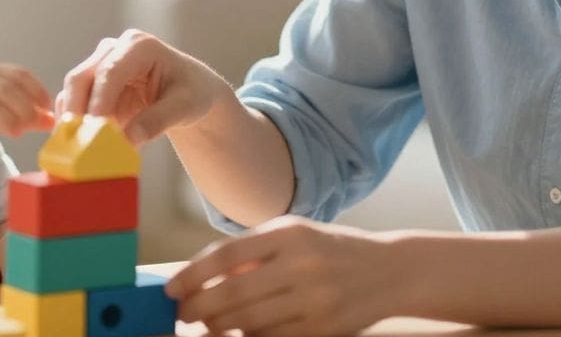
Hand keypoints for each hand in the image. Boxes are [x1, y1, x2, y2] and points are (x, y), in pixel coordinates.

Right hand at [57, 29, 230, 145]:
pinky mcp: (91, 86)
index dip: (98, 101)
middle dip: (76, 112)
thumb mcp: (184, 106)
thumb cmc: (190, 92)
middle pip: (81, 78)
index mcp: (139, 46)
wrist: (189, 91)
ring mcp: (98, 65)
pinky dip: (76, 126)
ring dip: (73, 122)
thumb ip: (157, 121)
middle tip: (75, 145)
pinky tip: (84, 147)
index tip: (92, 130)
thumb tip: (128, 140)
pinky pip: (74, 106)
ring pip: (72, 93)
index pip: (110, 72)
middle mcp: (112, 50)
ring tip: (80, 152)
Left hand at [165, 216, 397, 335]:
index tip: (172, 289)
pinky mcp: (323, 330)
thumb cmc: (328, 250)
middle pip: (232, 295)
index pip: (226, 256)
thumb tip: (199, 278)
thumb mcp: (293, 234)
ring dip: (219, 328)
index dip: (192, 275)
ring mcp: (314, 300)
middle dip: (198, 309)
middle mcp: (301, 265)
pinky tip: (240, 333)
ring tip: (207, 326)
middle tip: (182, 315)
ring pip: (248, 324)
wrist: (389, 271)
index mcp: (289, 233)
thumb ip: (251, 252)